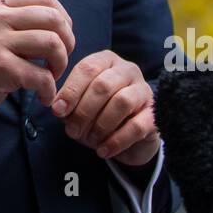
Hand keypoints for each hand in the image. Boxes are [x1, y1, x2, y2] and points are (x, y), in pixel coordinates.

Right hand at [0, 0, 74, 133]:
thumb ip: (15, 22)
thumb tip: (57, 25)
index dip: (63, 18)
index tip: (62, 37)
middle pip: (53, 18)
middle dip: (67, 41)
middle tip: (59, 60)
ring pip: (52, 43)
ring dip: (60, 64)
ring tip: (51, 77)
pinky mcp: (0, 69)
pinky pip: (42, 76)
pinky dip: (49, 90)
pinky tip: (43, 97)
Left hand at [52, 49, 159, 167]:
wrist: (128, 135)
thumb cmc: (98, 112)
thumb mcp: (80, 104)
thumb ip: (68, 102)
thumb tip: (58, 108)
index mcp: (106, 61)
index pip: (87, 68)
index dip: (71, 90)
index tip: (58, 111)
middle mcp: (128, 70)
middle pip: (103, 85)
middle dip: (84, 111)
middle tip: (72, 131)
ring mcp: (144, 90)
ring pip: (122, 102)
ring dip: (101, 125)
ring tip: (89, 140)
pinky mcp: (155, 114)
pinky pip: (137, 127)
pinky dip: (117, 141)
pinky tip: (103, 151)